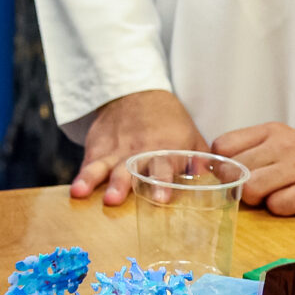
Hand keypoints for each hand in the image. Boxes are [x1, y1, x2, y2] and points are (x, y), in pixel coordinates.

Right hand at [71, 88, 206, 205]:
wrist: (135, 94)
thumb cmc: (168, 123)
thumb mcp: (191, 136)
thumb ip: (202, 161)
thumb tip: (219, 184)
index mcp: (166, 148)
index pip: (164, 166)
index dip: (162, 183)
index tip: (160, 200)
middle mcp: (138, 149)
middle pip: (130, 168)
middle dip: (122, 184)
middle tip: (115, 200)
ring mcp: (115, 149)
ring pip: (104, 166)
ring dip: (95, 180)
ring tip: (84, 193)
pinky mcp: (97, 148)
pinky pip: (89, 164)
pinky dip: (81, 177)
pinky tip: (75, 191)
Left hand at [212, 122, 294, 221]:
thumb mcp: (280, 145)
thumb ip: (250, 151)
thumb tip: (214, 170)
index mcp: (272, 131)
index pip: (224, 145)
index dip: (222, 165)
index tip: (231, 175)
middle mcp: (286, 145)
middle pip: (236, 170)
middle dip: (239, 186)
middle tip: (255, 191)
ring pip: (252, 189)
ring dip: (259, 200)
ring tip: (273, 196)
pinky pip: (277, 206)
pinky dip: (281, 209)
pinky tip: (293, 203)